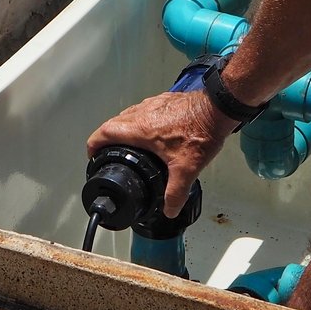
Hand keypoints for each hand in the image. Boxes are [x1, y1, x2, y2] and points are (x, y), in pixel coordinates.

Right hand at [87, 90, 237, 215]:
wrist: (217, 108)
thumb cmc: (200, 131)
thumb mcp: (186, 169)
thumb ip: (175, 193)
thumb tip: (169, 209)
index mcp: (140, 129)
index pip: (105, 133)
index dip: (94, 144)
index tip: (92, 153)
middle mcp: (142, 113)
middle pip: (113, 123)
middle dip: (107, 137)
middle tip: (108, 150)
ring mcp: (153, 104)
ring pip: (128, 114)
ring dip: (123, 126)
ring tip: (128, 141)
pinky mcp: (164, 99)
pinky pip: (143, 109)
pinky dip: (139, 119)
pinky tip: (152, 130)